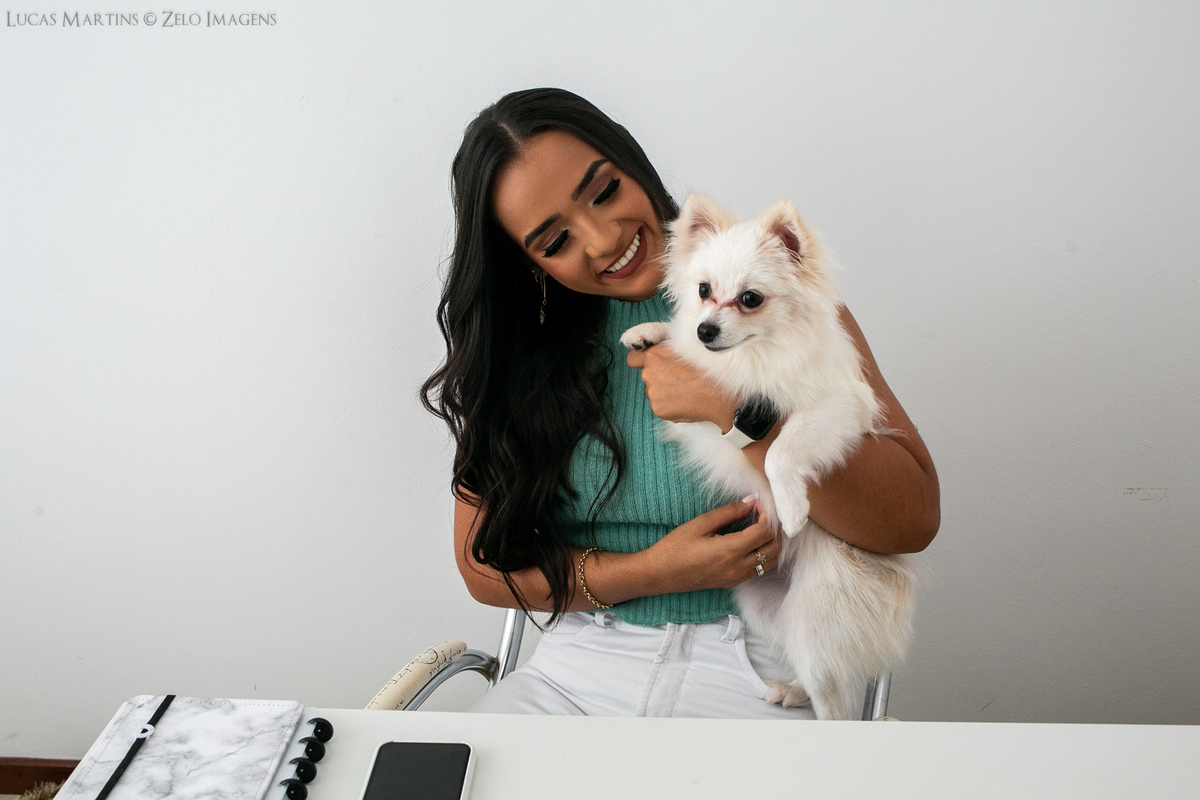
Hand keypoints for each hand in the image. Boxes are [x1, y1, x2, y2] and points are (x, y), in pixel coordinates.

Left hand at [626, 342, 738, 428]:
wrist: (721, 393)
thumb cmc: (708, 367)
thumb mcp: (687, 347)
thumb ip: (666, 348)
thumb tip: (655, 352)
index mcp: (653, 356)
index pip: (632, 358)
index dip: (640, 361)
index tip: (649, 364)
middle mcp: (648, 373)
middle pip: (646, 375)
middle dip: (658, 376)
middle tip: (679, 378)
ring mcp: (652, 393)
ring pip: (653, 391)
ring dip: (663, 391)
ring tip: (685, 390)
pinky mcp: (658, 409)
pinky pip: (660, 405)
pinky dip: (669, 405)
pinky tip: (686, 401)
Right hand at [645, 498, 781, 592]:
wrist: (659, 574)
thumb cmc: (675, 547)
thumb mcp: (700, 524)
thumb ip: (729, 512)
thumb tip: (751, 501)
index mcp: (730, 551)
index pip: (764, 532)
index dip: (766, 515)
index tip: (758, 504)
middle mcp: (738, 567)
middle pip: (774, 548)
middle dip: (773, 529)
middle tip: (760, 515)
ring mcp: (737, 578)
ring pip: (770, 561)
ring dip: (769, 543)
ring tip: (757, 527)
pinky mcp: (733, 583)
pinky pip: (759, 570)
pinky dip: (762, 555)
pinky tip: (749, 542)